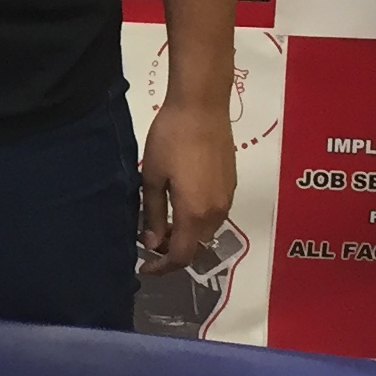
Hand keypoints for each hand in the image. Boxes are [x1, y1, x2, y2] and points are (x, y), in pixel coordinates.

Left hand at [138, 97, 234, 273]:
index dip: (162, 268)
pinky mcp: (231, 185)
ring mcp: (227, 199)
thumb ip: (152, 214)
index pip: (180, 255)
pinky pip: (213, 214)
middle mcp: (216, 212)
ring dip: (185, 235)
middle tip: (148, 241)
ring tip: (161, 223)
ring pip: (206, 232)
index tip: (144, 268)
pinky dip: (196, 220)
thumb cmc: (171, 139)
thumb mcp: (152, 177)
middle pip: (195, 246)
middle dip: (172, 251)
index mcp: (194, 213)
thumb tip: (152, 243)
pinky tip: (180, 205)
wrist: (203, 107)